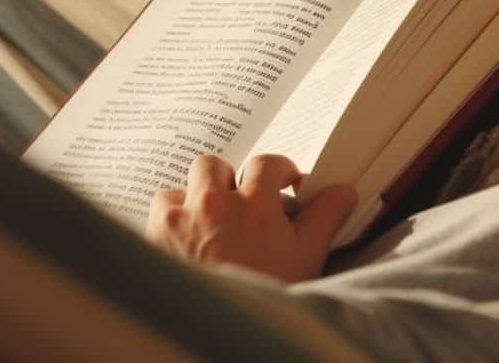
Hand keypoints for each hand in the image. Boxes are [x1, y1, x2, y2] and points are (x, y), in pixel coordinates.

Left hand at [146, 154, 357, 283]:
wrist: (217, 333)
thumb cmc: (263, 297)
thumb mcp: (306, 259)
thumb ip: (324, 218)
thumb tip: (342, 191)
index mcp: (255, 205)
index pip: (267, 163)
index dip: (277, 170)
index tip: (283, 181)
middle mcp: (214, 204)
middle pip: (215, 165)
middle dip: (228, 180)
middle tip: (239, 205)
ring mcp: (181, 217)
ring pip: (183, 185)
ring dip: (195, 198)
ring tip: (209, 226)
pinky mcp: (156, 234)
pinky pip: (160, 208)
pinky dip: (172, 219)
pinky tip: (185, 241)